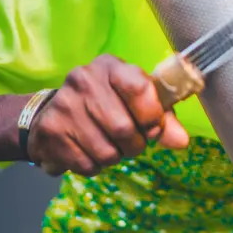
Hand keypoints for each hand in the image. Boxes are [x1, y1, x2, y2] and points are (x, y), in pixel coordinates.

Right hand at [27, 55, 188, 176]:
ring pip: (107, 152)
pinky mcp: (51, 132)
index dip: (152, 116)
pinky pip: (87, 165)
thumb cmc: (105, 106)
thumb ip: (162, 118)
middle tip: (131, 143)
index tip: (153, 129)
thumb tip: (181, 141)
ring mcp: (64, 105)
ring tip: (109, 146)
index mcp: (110, 66)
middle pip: (124, 128)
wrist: (52, 115)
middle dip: (135, 145)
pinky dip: (95, 167)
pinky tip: (88, 152)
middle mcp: (84, 80)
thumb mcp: (135, 102)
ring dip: (116, 157)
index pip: (139, 88)